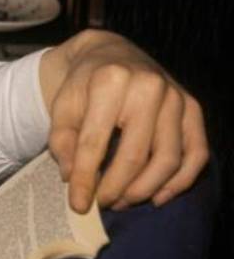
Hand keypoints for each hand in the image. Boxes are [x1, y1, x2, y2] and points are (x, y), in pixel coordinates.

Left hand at [40, 29, 207, 213]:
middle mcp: (149, 87)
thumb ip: (62, 140)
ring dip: (144, 190)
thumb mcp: (62, 105)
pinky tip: (157, 197)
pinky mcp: (193, 108)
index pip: (95, 141)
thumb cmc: (84, 84)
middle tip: (101, 204)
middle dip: (116, 188)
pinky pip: (196, 154)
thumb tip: (73, 178)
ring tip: (121, 202)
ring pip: (168, 159)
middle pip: (135, 155)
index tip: (78, 204)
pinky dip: (179, 182)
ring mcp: (176, 97)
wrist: (111, 53)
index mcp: (110, 81)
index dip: (86, 178)